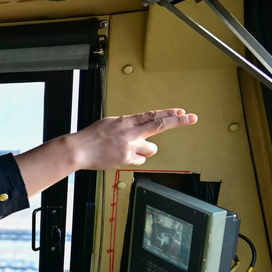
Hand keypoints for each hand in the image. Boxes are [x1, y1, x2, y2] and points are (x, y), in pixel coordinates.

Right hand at [16, 108, 197, 196]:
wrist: (78, 150)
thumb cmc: (92, 137)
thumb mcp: (110, 124)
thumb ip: (128, 125)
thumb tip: (142, 128)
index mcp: (125, 121)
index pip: (152, 114)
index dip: (168, 113)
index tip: (182, 111)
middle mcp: (130, 132)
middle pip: (159, 125)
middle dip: (178, 121)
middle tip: (193, 118)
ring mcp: (129, 146)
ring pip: (151, 149)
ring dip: (144, 149)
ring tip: (129, 149)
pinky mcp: (126, 159)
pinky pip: (139, 161)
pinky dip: (133, 159)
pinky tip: (120, 157)